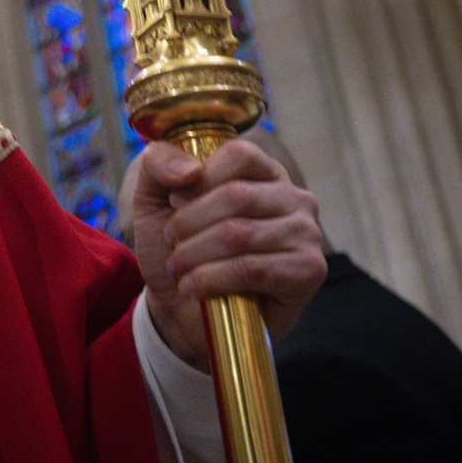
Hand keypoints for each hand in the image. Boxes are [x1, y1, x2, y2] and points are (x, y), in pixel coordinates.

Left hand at [131, 139, 325, 367]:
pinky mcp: (309, 270)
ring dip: (194, 254)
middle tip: (172, 243)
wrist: (181, 308)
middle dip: (188, 224)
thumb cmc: (175, 246)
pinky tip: (194, 287)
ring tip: (179, 267)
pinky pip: (254, 268)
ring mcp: (306, 233)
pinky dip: (211, 279)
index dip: (196, 181)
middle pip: (236, 195)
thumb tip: (191, 170)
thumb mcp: (152, 197)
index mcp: (262, 171)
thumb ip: (158, 163)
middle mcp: (293, 196)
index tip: (175, 204)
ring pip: (240, 234)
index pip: (238, 155)